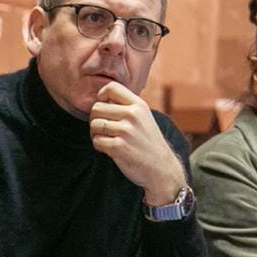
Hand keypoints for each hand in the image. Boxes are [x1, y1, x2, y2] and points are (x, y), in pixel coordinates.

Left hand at [91, 81, 185, 205]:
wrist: (162, 169)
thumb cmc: (149, 143)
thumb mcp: (144, 118)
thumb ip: (126, 107)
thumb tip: (101, 99)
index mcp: (139, 105)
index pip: (111, 88)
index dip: (101, 96)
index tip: (104, 107)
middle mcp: (132, 115)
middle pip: (96, 108)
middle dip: (96, 119)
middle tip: (104, 129)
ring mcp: (126, 131)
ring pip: (94, 125)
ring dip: (95, 134)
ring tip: (107, 139)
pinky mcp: (119, 147)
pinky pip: (96, 141)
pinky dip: (99, 146)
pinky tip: (109, 149)